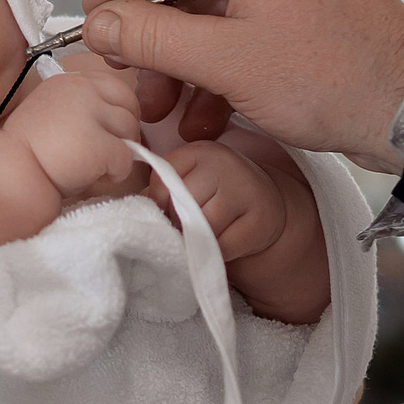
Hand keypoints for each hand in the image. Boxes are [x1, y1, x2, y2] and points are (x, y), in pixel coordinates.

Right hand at [2, 63, 143, 201]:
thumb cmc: (32, 152)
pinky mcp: (98, 143)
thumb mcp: (58, 115)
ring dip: (118, 153)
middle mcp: (82, 90)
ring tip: (93, 165)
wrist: (10, 174)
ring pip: (131, 131)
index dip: (116, 112)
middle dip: (123, 131)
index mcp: (70, 82)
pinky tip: (93, 177)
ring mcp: (90, 114)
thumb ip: (86, 109)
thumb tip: (120, 121)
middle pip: (130, 106)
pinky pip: (126, 159)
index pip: (116, 88)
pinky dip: (116, 174)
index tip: (103, 131)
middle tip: (104, 150)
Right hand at [82, 0, 403, 172]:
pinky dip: (209, 67)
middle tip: (123, 65)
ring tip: (158, 105)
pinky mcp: (297, 19)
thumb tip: (99, 23)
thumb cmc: (339, 80)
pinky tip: (200, 116)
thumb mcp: (231, 63)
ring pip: (203, 4)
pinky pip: (234, 29)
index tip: (100, 12)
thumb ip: (155, 38)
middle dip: (144, 18)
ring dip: (173, 54)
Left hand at [149, 140, 288, 264]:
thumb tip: (139, 207)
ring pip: (206, 224)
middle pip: (185, 201)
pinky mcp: (261, 218)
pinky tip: (222, 244)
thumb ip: (162, 191)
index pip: (164, 176)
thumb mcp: (189, 183)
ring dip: (198, 238)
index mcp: (200, 152)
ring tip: (202, 236)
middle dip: (179, 221)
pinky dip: (217, 252)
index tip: (165, 210)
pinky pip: (225, 245)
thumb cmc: (214, 196)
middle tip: (186, 227)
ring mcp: (246, 189)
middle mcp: (224, 164)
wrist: (264, 206)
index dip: (159, 200)